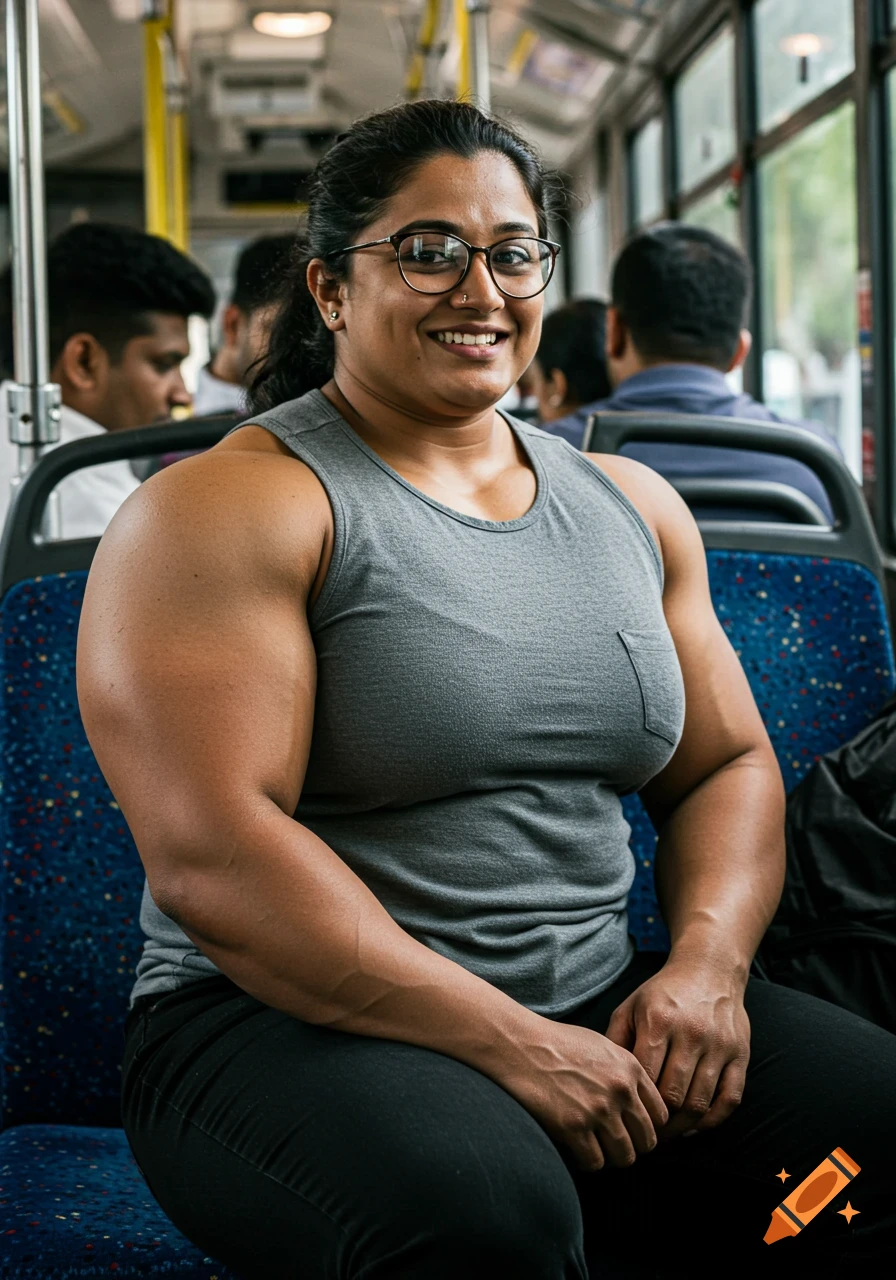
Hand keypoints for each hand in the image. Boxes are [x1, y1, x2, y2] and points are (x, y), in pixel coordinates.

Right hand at [497, 1019, 668, 1172]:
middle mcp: (620, 1091)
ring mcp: (598, 1111)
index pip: (660, 1115)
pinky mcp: (573, 1128)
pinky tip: (574, 1147)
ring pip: (623, 1157)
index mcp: (630, 1068)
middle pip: (646, 1141)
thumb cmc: (558, 1043)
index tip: (633, 1130)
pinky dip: (585, 1159)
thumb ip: (626, 1072)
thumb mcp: (602, 1045)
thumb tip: (641, 1103)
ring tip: (594, 1145)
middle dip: (632, 1145)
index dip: (647, 1126)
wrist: (520, 1044)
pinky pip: (594, 1162)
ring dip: (609, 1156)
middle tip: (613, 1142)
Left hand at [604, 956, 749, 1139]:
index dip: (636, 1103)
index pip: (646, 1077)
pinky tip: (695, 1124)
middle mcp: (692, 1033)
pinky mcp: (741, 1054)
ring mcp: (720, 1045)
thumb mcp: (631, 1007)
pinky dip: (712, 1120)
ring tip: (667, 1134)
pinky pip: (730, 1100)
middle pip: (673, 1095)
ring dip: (682, 1127)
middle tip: (646, 1133)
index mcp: (659, 1020)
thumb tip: (605, 1082)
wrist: (708, 969)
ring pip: (700, 1102)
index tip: (627, 1116)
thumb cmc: (663, 994)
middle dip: (658, 1121)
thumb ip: (615, 1042)